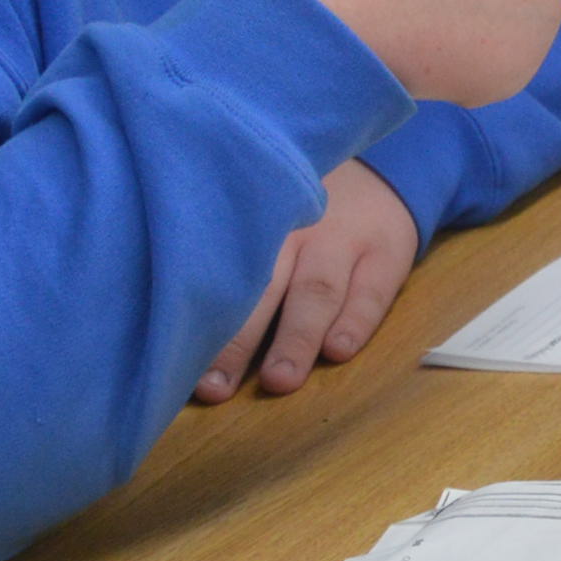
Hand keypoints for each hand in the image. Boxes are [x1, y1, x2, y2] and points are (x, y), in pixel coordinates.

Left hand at [196, 162, 420, 402]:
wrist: (382, 173)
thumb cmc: (301, 215)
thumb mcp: (263, 219)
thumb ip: (229, 260)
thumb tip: (173, 329)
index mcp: (258, 225)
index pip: (225, 274)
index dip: (200, 320)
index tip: (176, 363)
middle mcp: (298, 230)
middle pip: (265, 287)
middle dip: (239, 341)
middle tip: (217, 387)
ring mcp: (345, 240)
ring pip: (317, 291)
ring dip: (297, 337)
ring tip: (280, 380)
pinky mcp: (388, 254)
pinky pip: (371, 292)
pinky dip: (355, 323)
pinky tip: (338, 352)